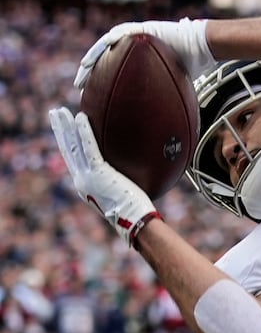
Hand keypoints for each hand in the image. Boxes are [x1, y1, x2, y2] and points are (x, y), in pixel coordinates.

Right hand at [48, 108, 159, 246]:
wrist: (136, 221)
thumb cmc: (135, 211)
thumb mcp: (122, 192)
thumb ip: (118, 180)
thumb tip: (133, 167)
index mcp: (85, 185)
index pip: (72, 159)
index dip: (66, 143)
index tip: (63, 129)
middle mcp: (82, 180)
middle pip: (67, 149)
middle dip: (59, 130)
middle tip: (54, 113)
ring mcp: (88, 177)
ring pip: (72, 146)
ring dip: (64, 127)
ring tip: (59, 111)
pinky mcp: (99, 173)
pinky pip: (89, 148)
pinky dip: (84, 132)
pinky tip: (80, 116)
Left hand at [75, 18, 213, 88]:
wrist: (202, 46)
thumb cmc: (193, 64)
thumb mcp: (176, 82)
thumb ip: (166, 93)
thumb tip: (168, 120)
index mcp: (139, 57)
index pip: (115, 69)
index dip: (102, 82)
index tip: (93, 96)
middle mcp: (133, 45)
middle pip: (105, 59)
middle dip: (90, 74)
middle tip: (80, 89)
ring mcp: (133, 36)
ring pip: (104, 48)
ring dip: (90, 61)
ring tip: (81, 75)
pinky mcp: (136, 30)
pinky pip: (113, 38)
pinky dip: (101, 48)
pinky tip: (91, 60)